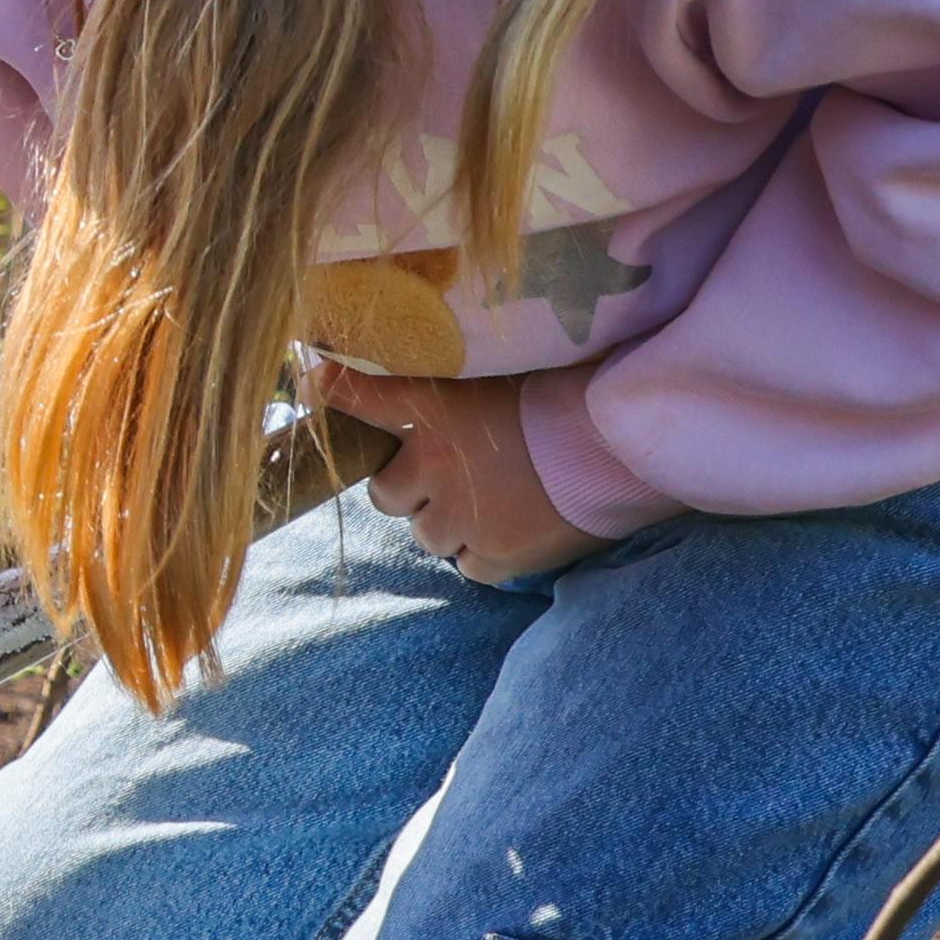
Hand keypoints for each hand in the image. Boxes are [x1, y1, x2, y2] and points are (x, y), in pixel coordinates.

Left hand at [315, 365, 594, 581]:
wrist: (626, 446)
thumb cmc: (574, 399)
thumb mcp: (508, 375)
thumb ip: (459, 390)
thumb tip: (437, 386)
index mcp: (433, 411)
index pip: (359, 395)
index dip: (332, 392)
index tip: (313, 386)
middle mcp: (433, 466)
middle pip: (386, 495)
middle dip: (411, 491)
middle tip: (456, 477)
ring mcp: (460, 516)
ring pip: (427, 535)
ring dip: (451, 523)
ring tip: (500, 500)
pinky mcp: (493, 555)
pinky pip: (470, 564)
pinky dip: (487, 552)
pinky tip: (521, 526)